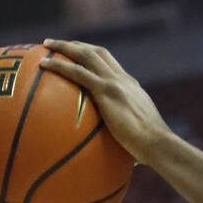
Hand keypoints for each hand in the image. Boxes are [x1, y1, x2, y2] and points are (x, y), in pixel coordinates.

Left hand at [39, 39, 171, 165]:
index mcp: (131, 88)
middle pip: (98, 53)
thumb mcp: (138, 138)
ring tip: (47, 45)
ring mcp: (115, 83)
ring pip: (86, 55)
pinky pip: (77, 72)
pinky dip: (59, 65)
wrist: (158, 144)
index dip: (95, 57)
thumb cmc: (151, 150)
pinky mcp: (106, 91)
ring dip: (65, 46)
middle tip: (59, 44)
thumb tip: (122, 158)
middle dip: (78, 45)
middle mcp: (123, 80)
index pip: (111, 66)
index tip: (81, 56)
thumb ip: (126, 140)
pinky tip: (43, 64)